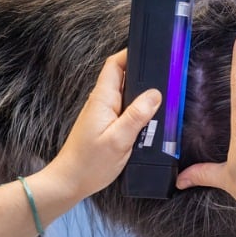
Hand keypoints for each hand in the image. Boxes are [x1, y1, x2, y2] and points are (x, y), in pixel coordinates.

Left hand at [46, 50, 161, 198]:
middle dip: (143, 75)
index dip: (131, 54)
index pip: (115, 64)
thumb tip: (155, 94)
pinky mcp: (106, 124)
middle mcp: (102, 102)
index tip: (152, 54)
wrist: (70, 182)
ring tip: (162, 98)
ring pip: (126, 94)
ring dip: (142, 95)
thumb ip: (136, 115)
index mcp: (103, 99)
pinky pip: (125, 109)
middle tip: (165, 77)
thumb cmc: (90, 163)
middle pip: (123, 77)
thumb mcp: (118, 140)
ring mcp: (103, 113)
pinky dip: (138, 110)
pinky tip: (149, 119)